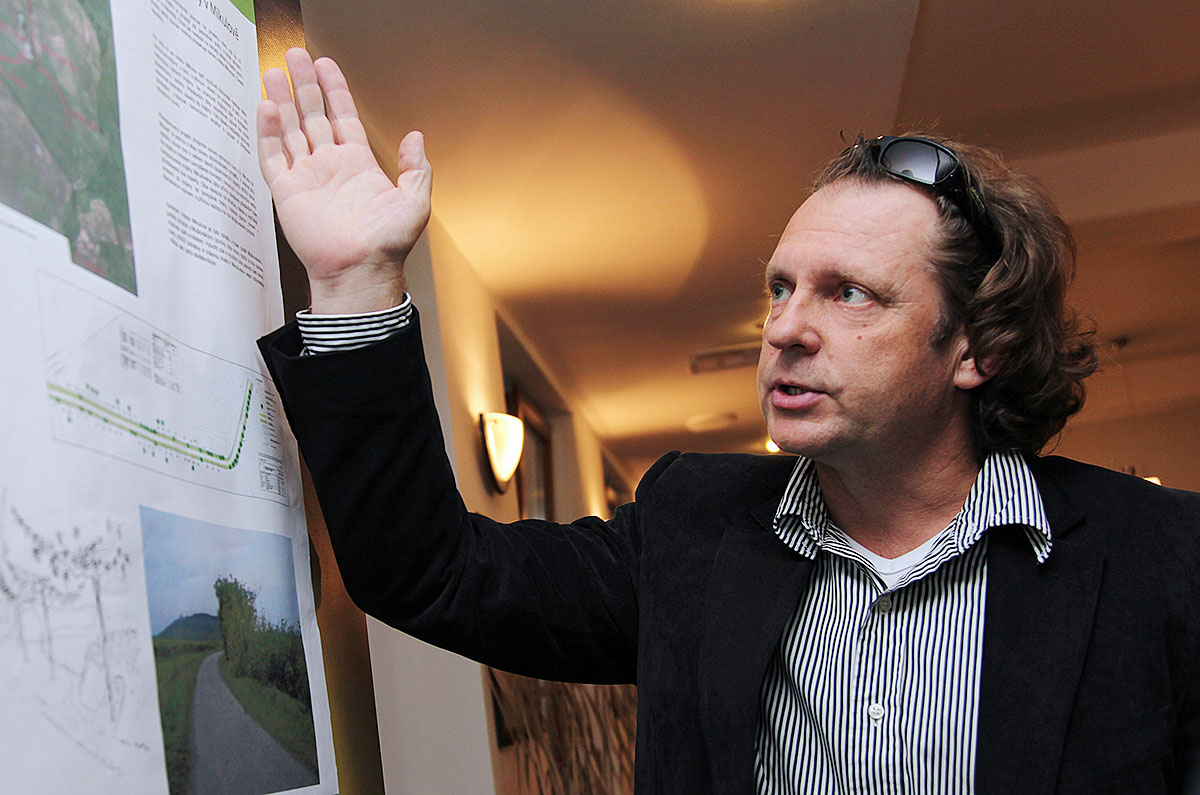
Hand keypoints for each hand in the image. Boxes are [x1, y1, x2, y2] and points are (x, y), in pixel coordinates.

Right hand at [257, 49, 430, 312]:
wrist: (361, 272)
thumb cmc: (388, 245)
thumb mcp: (414, 202)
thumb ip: (416, 169)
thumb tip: (417, 137)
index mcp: (359, 165)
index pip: (343, 116)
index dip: (335, 90)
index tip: (327, 65)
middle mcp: (330, 166)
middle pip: (313, 115)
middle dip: (305, 84)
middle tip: (296, 55)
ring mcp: (307, 177)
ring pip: (291, 129)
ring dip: (283, 100)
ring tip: (275, 72)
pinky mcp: (287, 192)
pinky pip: (274, 156)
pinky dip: (269, 132)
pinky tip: (267, 107)